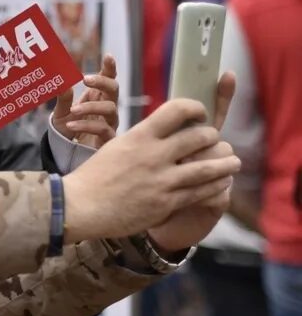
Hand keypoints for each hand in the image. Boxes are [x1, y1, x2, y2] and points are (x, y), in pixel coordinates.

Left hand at [52, 54, 118, 149]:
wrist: (66, 152)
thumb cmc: (67, 129)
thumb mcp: (61, 112)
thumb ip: (64, 98)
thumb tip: (64, 82)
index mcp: (96, 97)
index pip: (107, 79)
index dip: (110, 68)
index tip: (108, 56)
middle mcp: (106, 108)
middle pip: (114, 90)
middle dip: (103, 81)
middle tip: (85, 79)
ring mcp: (110, 123)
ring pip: (111, 109)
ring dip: (91, 107)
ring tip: (73, 110)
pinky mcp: (108, 139)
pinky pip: (103, 129)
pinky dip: (87, 125)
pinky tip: (71, 125)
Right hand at [61, 77, 239, 243]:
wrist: (81, 206)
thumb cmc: (94, 176)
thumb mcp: (116, 147)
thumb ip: (142, 140)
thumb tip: (163, 134)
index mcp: (139, 136)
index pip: (177, 110)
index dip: (195, 108)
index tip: (200, 114)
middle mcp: (153, 155)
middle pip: (200, 137)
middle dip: (214, 137)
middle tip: (216, 140)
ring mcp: (162, 180)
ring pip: (208, 166)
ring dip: (226, 163)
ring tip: (234, 161)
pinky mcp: (167, 203)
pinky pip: (202, 191)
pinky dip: (217, 184)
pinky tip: (223, 182)